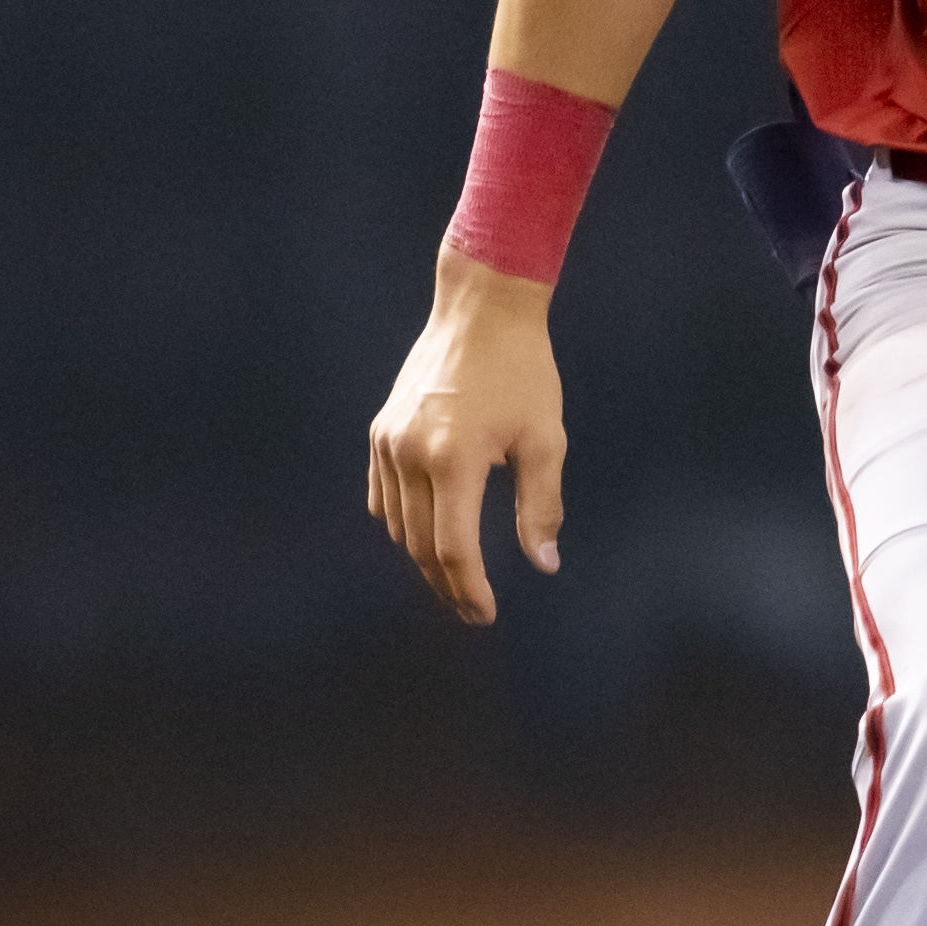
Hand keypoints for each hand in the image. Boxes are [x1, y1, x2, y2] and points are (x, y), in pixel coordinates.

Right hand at [367, 247, 567, 625]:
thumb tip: (544, 565)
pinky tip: (428, 535)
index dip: (469, 590)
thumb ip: (542, 506)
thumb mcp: (546, 439)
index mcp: (454, 459)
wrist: (480, 311)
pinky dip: (403, 524)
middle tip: (474, 610)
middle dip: (448, 585)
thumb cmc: (524, 373)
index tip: (486, 614)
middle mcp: (410, 454)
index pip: (453, 549)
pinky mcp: (380, 433)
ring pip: (398, 526)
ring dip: (424, 558)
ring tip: (457, 578)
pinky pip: (383, 498)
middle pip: (420, 546)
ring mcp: (388, 443)